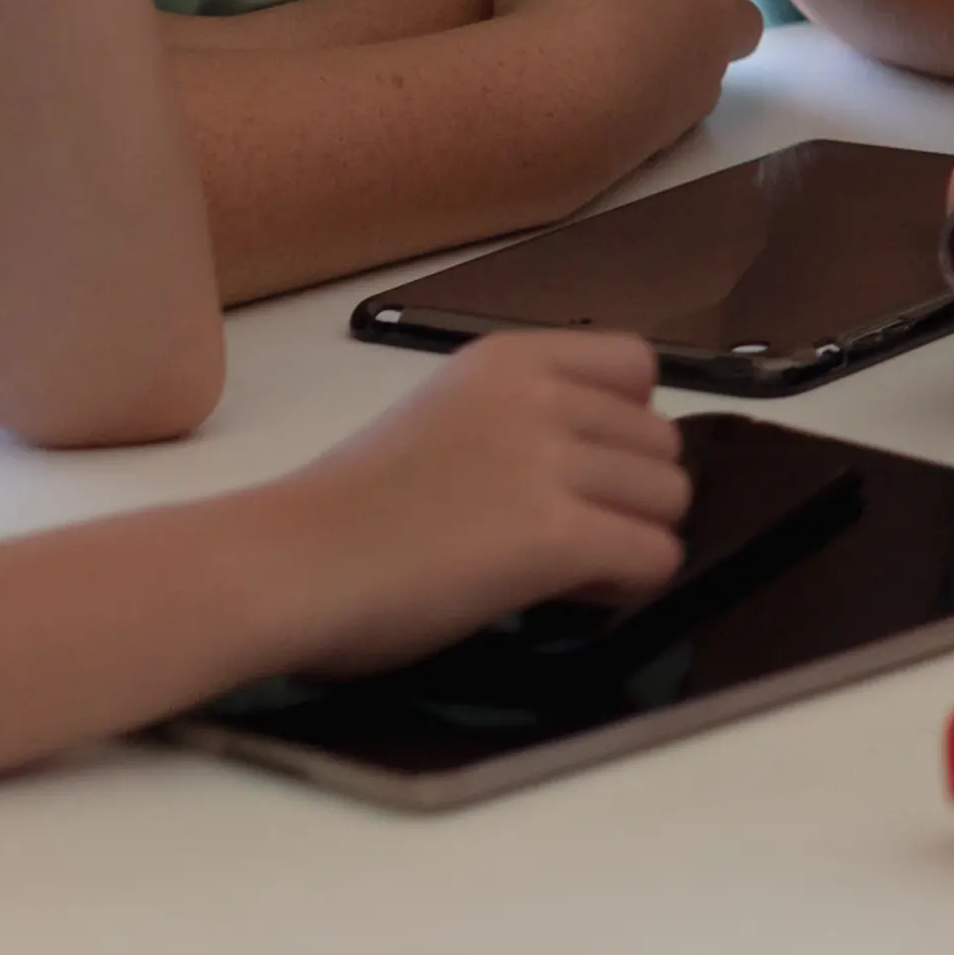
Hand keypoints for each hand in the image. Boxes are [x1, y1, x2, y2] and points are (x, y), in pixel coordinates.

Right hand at [258, 331, 695, 677]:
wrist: (284, 564)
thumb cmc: (341, 511)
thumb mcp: (441, 421)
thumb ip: (517, 423)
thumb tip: (594, 469)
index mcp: (507, 359)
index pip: (637, 366)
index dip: (624, 425)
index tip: (580, 469)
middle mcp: (538, 396)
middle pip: (662, 442)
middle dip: (628, 494)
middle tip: (565, 534)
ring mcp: (549, 462)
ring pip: (668, 499)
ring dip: (631, 539)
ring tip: (565, 568)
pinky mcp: (555, 534)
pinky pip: (654, 557)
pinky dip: (625, 585)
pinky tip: (569, 594)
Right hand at [470, 0, 762, 165]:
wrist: (545, 111)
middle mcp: (710, 33)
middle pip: (745, 16)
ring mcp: (688, 96)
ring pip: (706, 72)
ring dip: (681, 57)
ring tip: (638, 45)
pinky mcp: (656, 147)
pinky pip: (664, 120)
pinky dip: (642, 105)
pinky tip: (603, 98)